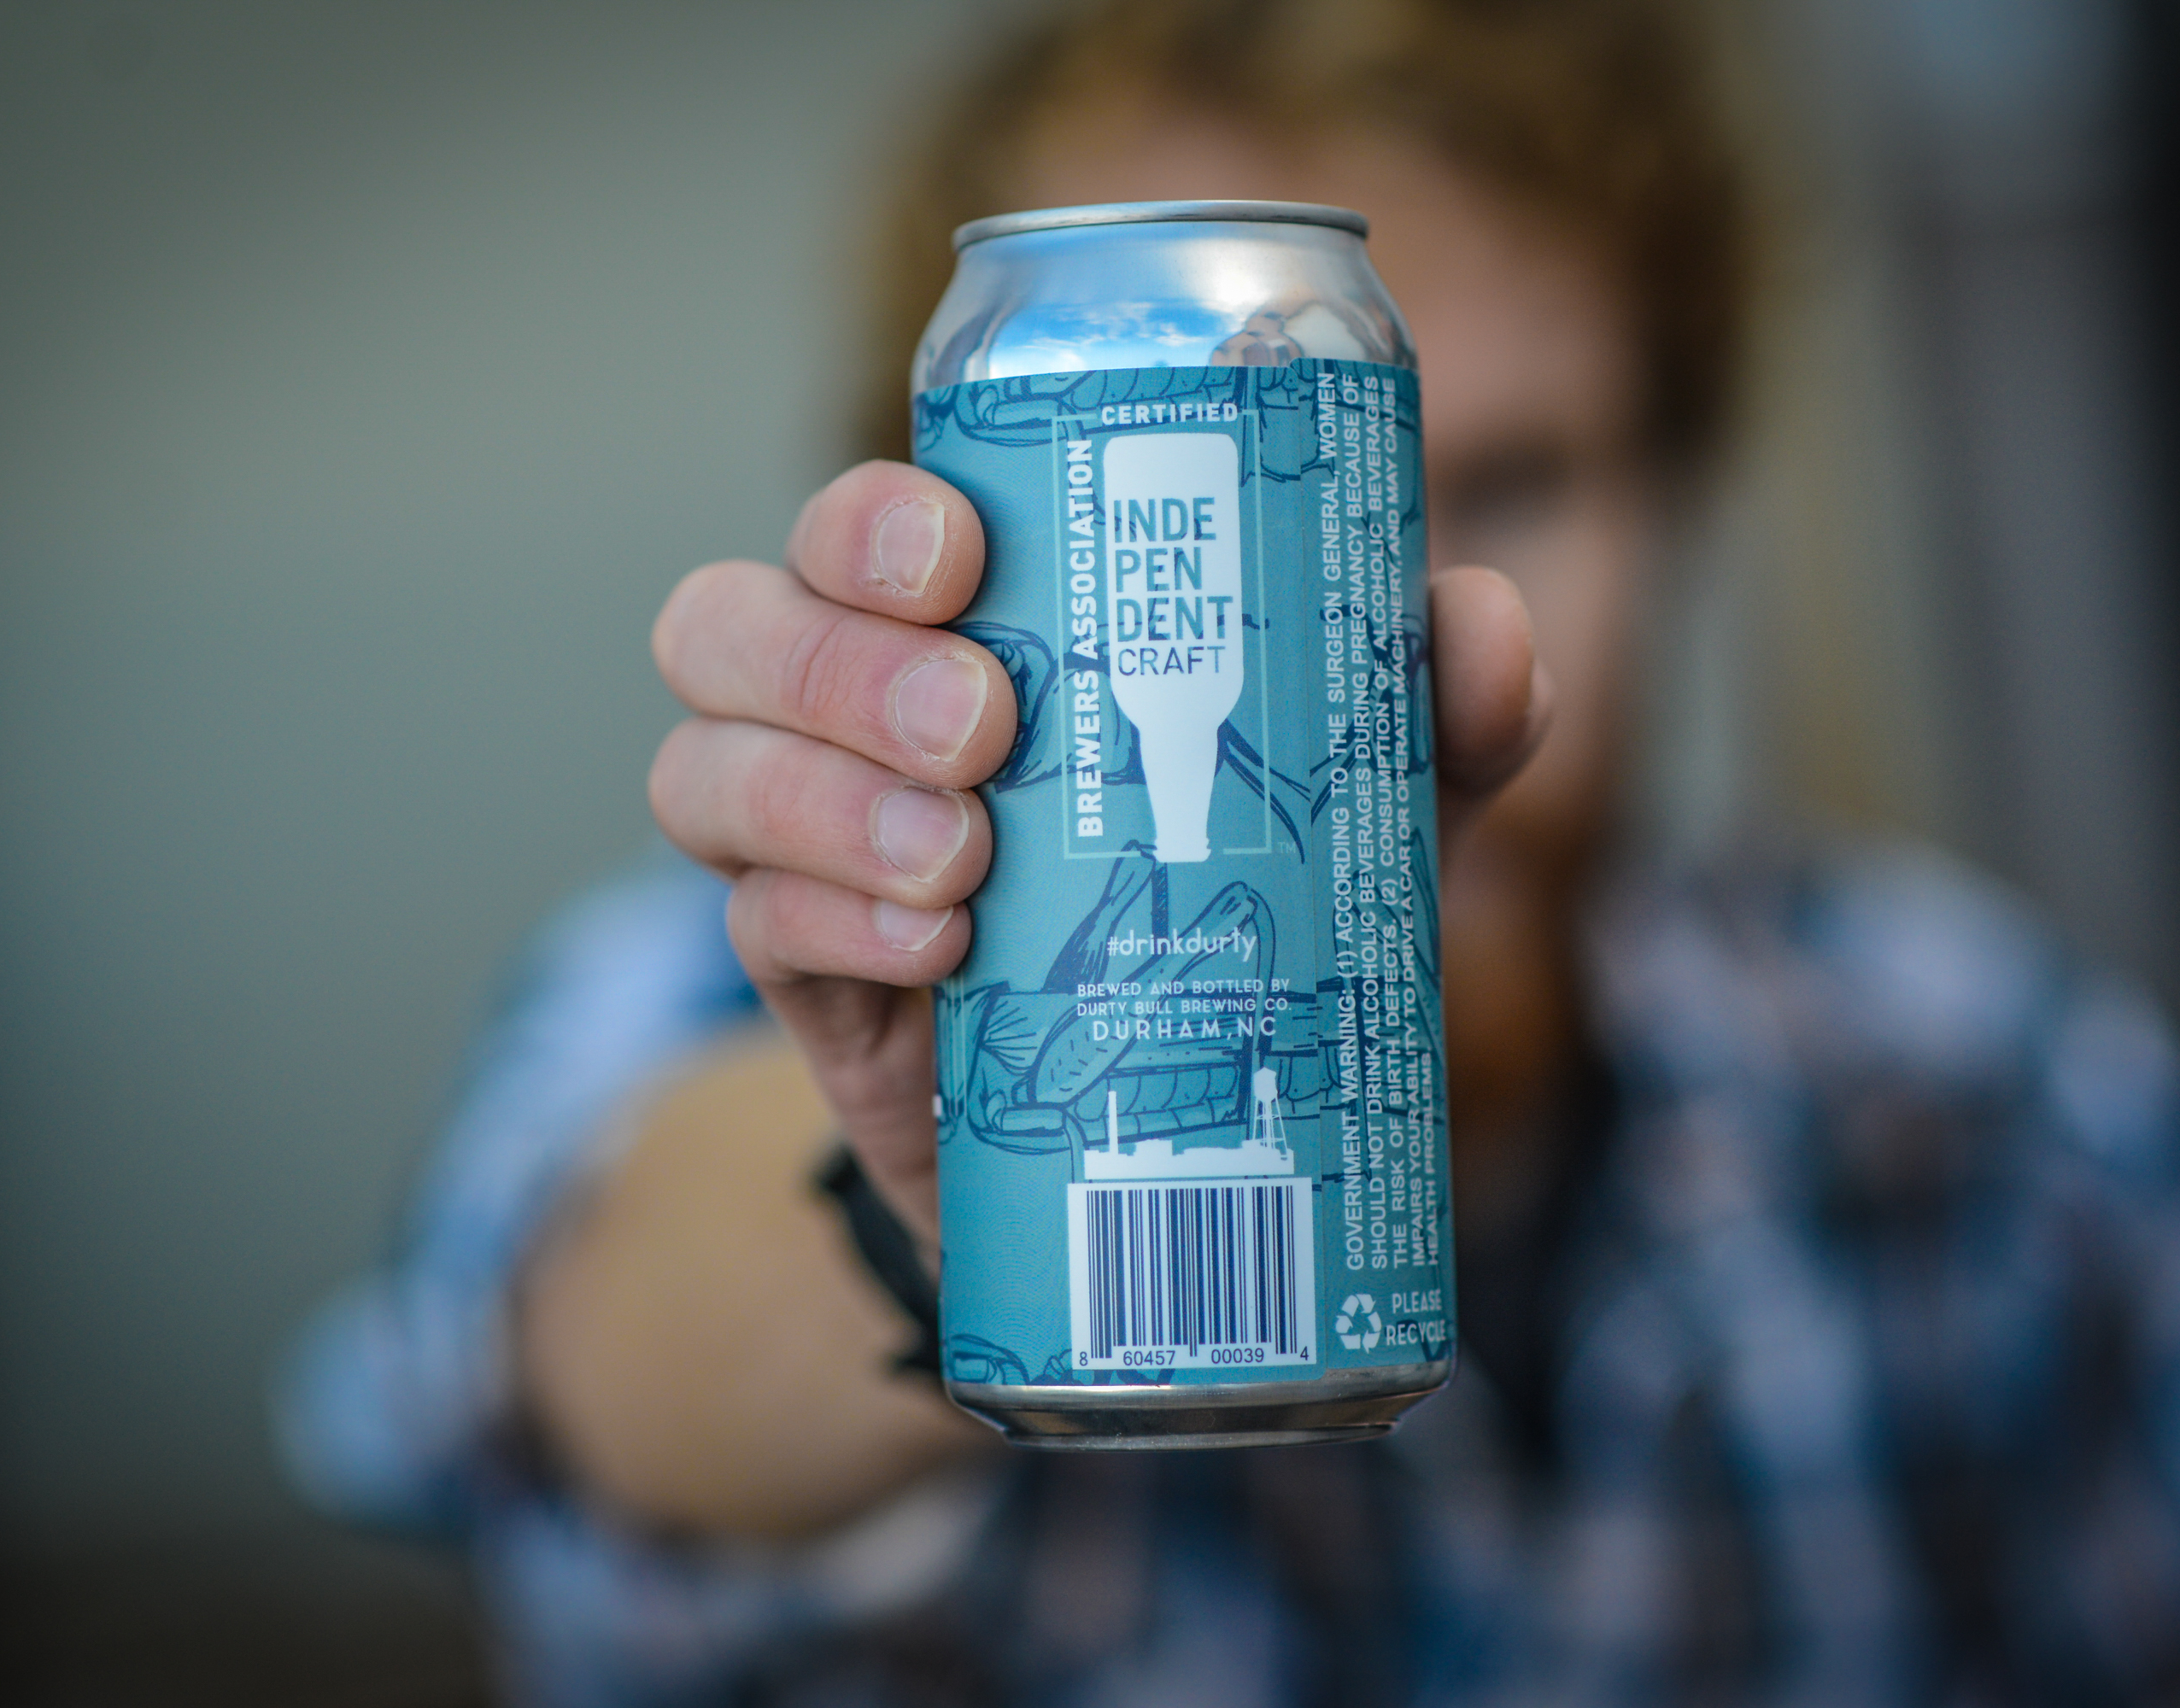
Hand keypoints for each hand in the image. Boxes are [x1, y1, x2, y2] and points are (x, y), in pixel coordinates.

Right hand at [651, 461, 1549, 1244]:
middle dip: (836, 658)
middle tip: (986, 723)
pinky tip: (940, 954)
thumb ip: (1420, 717)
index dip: (869, 520)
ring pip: (702, 771)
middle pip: (728, 623)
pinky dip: (831, 923)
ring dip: (821, 799)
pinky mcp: (807, 982)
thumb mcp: (1349, 810)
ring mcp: (806, 849)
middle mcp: (850, 715)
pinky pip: (751, 926)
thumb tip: (1477, 625)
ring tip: (967, 862)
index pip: (857, 529)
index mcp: (965, 627)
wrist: (1169, 1130)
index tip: (963, 554)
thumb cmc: (1239, 907)